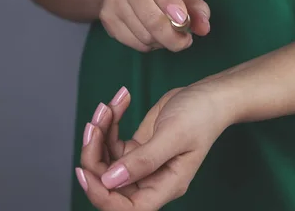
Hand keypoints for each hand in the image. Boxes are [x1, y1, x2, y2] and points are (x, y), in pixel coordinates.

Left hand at [77, 84, 231, 210]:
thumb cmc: (201, 116)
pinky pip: (112, 141)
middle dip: (94, 154)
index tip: (85, 170)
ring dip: (100, 133)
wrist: (209, 95)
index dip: (101, 195)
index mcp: (165, 185)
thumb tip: (110, 180)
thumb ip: (143, 160)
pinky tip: (118, 102)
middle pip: (109, 182)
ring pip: (106, 159)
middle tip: (94, 124)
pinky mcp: (137, 147)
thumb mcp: (174, 136)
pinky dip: (110, 122)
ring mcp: (142, 164)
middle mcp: (151, 179)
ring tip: (107, 108)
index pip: (127, 207)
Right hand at [100, 0, 209, 51]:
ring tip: (168, 33)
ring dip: (162, 42)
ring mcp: (112, 1)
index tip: (184, 22)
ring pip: (144, 36)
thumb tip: (204, 28)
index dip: (174, 8)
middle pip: (153, 20)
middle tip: (185, 40)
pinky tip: (153, 35)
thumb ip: (195, 5)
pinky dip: (148, 45)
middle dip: (174, 37)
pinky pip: (133, 43)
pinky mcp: (107, 19)